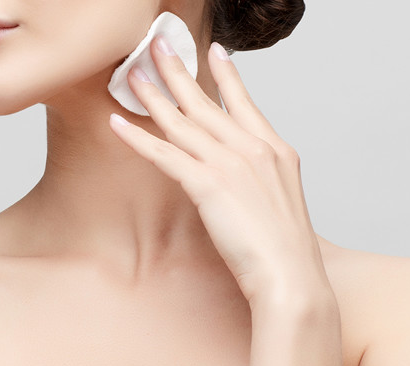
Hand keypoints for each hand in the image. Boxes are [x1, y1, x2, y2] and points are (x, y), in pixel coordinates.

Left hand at [108, 36, 330, 306]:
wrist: (291, 276)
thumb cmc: (285, 252)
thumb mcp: (281, 205)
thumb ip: (260, 182)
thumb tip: (240, 181)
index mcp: (276, 152)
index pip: (245, 104)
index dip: (227, 76)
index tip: (214, 52)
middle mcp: (254, 149)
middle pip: (207, 103)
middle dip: (179, 72)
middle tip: (159, 46)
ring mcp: (232, 164)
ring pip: (183, 122)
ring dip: (153, 96)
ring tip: (133, 74)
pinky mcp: (209, 184)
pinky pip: (165, 155)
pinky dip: (138, 138)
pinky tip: (118, 124)